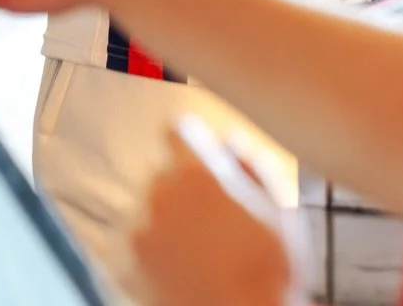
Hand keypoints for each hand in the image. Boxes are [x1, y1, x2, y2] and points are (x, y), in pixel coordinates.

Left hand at [128, 118, 305, 305]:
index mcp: (196, 170)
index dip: (192, 142)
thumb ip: (252, 164)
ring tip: (192, 254)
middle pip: (162, 175)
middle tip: (208, 223)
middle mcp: (159, 193)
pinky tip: (174, 272)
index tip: (200, 157)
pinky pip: (128, 248)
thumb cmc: (270, 268)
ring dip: (161, 224)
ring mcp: (137, 232)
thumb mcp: (279, 208)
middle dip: (181, 192)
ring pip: (144, 212)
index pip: (178, 130)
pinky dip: (146, 256)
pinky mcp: (123, 267)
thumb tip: (231, 140)